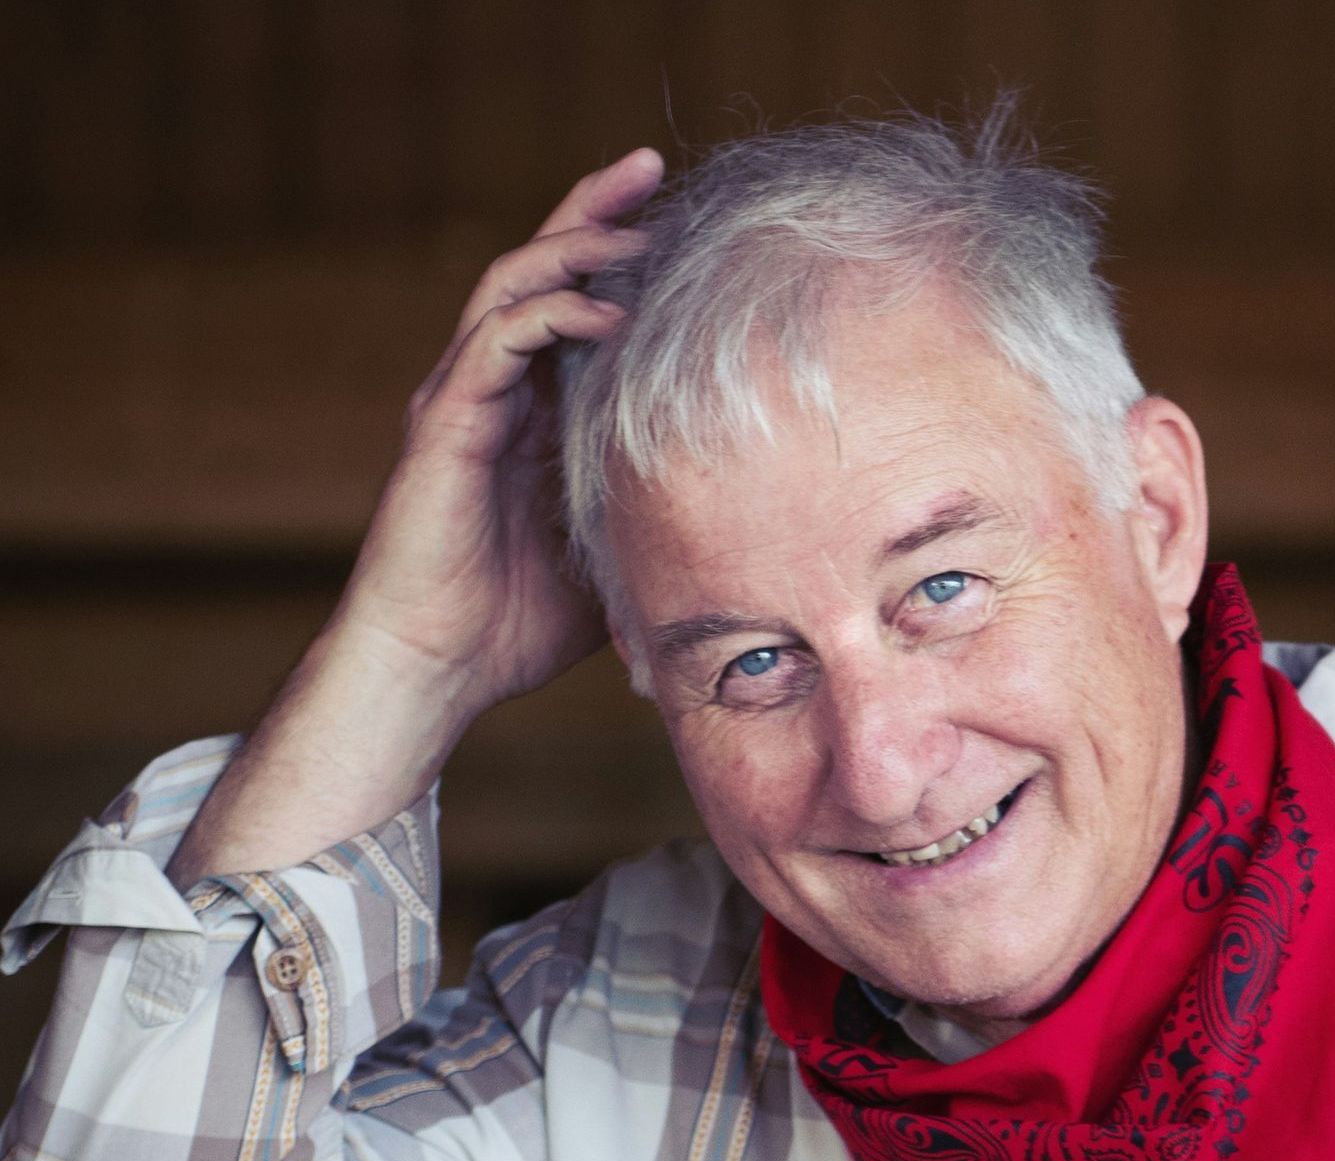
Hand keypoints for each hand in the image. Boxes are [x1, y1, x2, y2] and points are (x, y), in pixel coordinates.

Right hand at [164, 151, 661, 886]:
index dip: (613, 253)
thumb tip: (748, 536)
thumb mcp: (613, 560)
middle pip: (539, 270)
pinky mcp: (444, 425)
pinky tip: (606, 311)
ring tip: (636, 222)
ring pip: (513, 287)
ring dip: (575, 246)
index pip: (569, 306)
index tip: (678, 217)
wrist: (436, 668)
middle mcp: (491, 392)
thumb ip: (656, 524)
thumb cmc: (515, 627)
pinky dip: (549, 316)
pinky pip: (496, 344)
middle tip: (651, 168)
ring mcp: (462, 402)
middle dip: (593, 214)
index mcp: (528, 414)